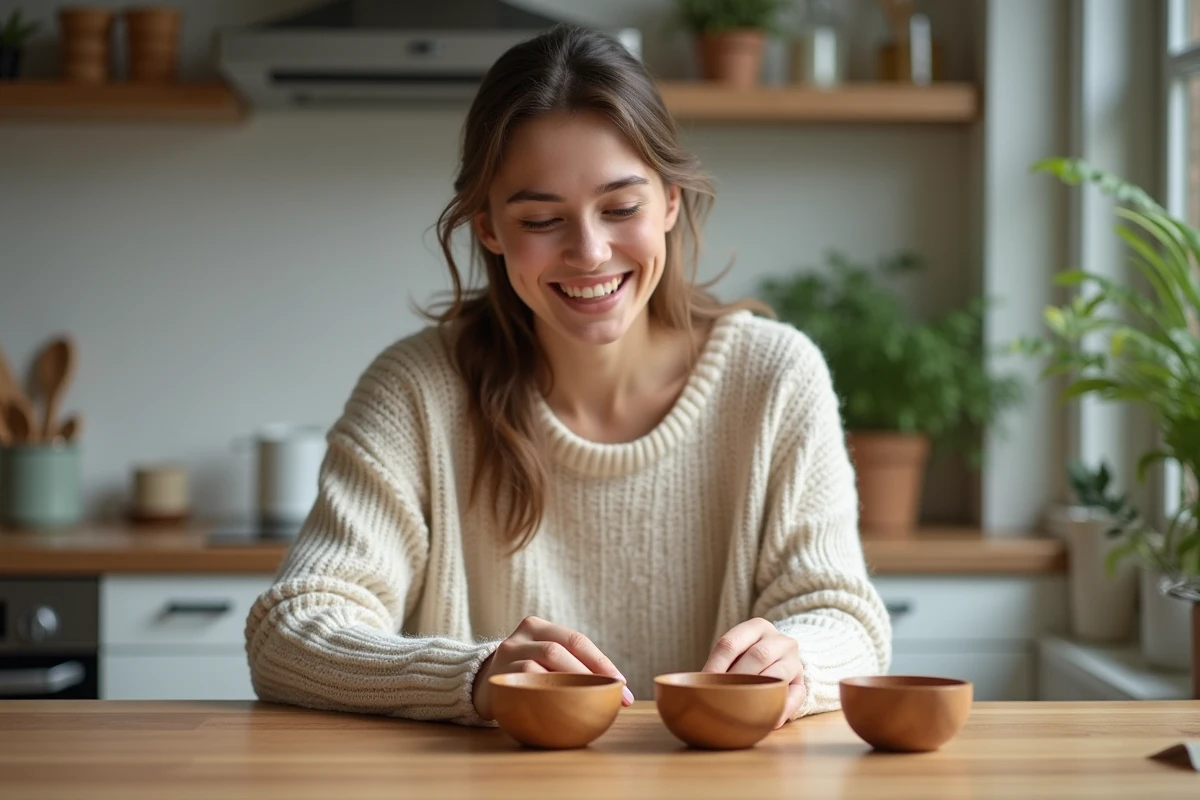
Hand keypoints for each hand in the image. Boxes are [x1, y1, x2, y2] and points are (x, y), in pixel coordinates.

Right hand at [472, 615, 632, 720]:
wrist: (480, 681)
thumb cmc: (526, 673)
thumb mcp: (544, 660)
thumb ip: (570, 666)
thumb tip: (617, 691)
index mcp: (539, 627)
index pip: (577, 640)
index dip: (602, 663)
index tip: (622, 685)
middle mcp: (523, 635)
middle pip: (560, 650)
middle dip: (590, 674)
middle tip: (610, 695)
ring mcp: (507, 652)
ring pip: (542, 662)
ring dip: (569, 683)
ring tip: (587, 700)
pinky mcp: (498, 673)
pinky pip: (525, 680)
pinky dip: (545, 691)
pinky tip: (558, 706)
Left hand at [703, 617, 804, 727]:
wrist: (782, 656)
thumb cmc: (749, 656)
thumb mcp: (737, 649)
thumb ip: (721, 661)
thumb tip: (695, 685)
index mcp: (757, 627)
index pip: (731, 643)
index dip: (715, 665)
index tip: (704, 683)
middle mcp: (780, 640)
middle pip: (757, 656)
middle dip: (737, 679)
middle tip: (723, 697)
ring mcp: (794, 660)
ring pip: (777, 675)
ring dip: (759, 692)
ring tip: (743, 709)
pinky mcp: (802, 682)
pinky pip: (795, 696)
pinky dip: (781, 709)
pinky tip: (770, 721)